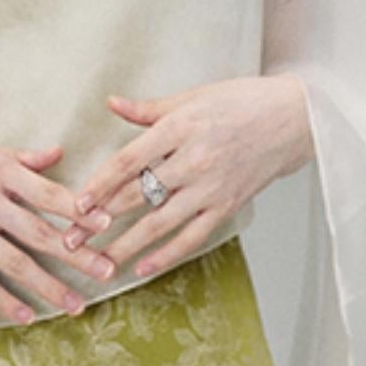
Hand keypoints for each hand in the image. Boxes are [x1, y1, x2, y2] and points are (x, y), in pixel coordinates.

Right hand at [0, 123, 119, 324]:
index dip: (79, 210)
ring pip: (15, 263)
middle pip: (40, 233)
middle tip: (107, 270)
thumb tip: (59, 153)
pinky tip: (27, 316)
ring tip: (76, 305)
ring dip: (49, 286)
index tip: (107, 224)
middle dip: (77, 254)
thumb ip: (21, 158)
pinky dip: (4, 301)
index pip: (48, 194)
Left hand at [59, 77, 312, 273]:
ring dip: (125, 246)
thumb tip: (111, 103)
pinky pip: (191, 237)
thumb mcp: (193, 97)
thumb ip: (149, 109)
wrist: (294, 119)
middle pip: (136, 196)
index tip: (77, 204)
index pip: (128, 161)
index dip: (100, 184)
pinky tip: (142, 268)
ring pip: (159, 224)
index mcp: (180, 128)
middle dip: (100, 221)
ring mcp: (211, 188)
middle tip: (72, 240)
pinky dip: (166, 255)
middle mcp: (193, 160)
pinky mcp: (227, 207)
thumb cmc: (242, 102)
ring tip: (100, 264)